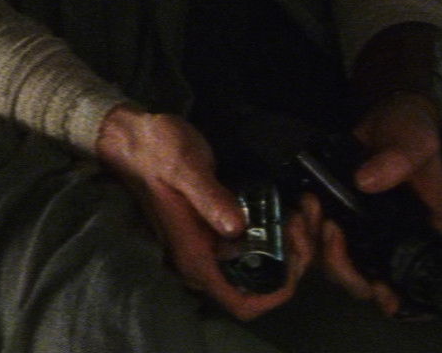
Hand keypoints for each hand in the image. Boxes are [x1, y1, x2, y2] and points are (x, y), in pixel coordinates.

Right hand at [94, 104, 310, 318]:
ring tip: (304, 205)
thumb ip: (210, 198)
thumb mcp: (184, 168)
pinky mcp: (225, 227)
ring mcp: (218, 244)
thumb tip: (237, 227)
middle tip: (304, 214)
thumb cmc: (156, 152)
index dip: (277, 292)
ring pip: (268, 264)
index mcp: (197, 258)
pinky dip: (284, 228)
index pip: (242, 302)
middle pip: (264, 284)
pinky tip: (295, 201)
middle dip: (295, 256)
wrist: (137, 138)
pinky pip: (262, 241)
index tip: (298, 255)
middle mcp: (209, 259)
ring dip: (295, 241)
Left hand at [316, 91, 441, 316]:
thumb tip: (366, 181)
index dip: (396, 295)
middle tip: (331, 230)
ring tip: (309, 209)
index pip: (413, 278)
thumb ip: (399, 159)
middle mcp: (391, 242)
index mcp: (423, 233)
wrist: (386, 113)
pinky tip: (299, 210)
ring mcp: (362, 234)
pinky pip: (318, 240)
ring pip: (337, 264)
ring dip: (319, 248)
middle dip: (344, 267)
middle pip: (366, 281)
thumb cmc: (412, 130)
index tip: (378, 290)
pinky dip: (306, 233)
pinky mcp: (337, 219)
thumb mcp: (416, 140)